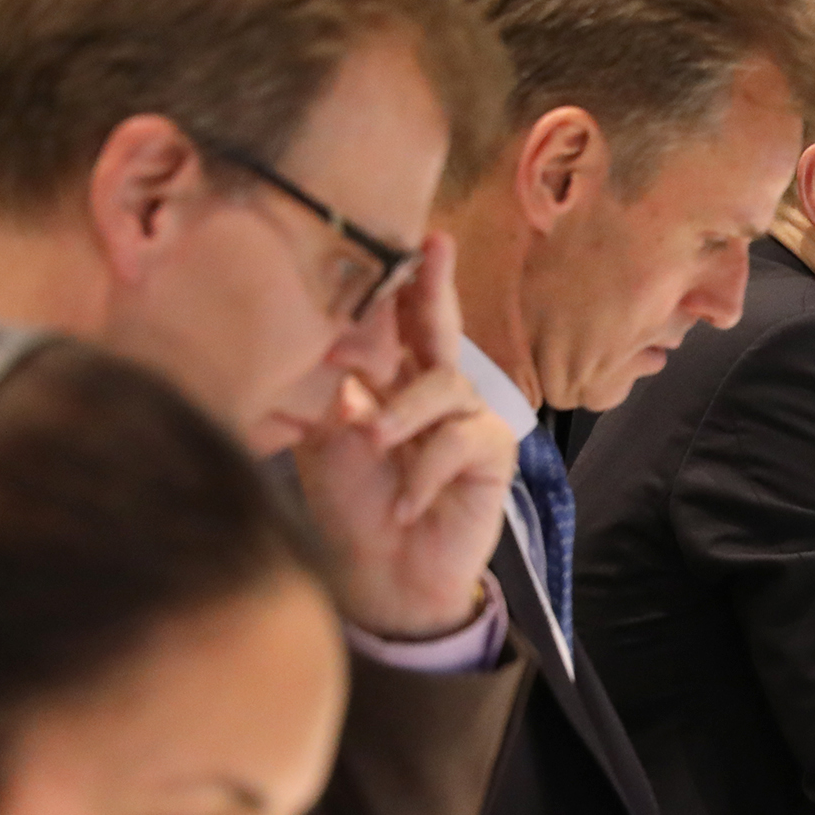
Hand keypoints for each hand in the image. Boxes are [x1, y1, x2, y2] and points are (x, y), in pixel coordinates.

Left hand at [292, 233, 520, 638]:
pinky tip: (403, 504)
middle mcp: (431, 388)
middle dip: (435, 284)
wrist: (381, 577)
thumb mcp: (324, 441)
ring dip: (403, 413)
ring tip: (371, 442)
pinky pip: (461, 440)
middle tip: (433, 247)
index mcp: (387, 378)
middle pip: (438, 325)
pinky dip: (425, 472)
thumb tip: (336, 351)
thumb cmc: (350, 507)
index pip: (391, 319)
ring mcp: (466, 417)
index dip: (393, 280)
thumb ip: (330, 393)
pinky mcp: (490, 452)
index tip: (386, 236)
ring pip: (444, 384)